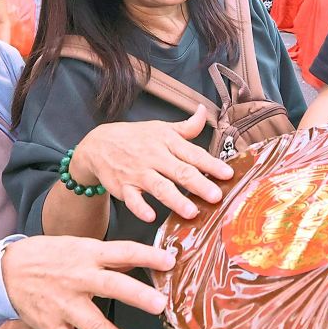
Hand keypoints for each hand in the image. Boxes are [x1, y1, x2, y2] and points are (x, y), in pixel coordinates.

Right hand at [1, 235, 174, 328]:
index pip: (123, 251)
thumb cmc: (48, 255)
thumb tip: (140, 260)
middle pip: (111, 286)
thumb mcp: (79, 246)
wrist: (6, 270)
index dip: (147, 256)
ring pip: (94, 325)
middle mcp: (78, 279)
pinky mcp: (52, 324)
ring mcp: (65, 304)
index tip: (169, 261)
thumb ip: (109, 256)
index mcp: (88, 254)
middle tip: (159, 304)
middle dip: (137, 296)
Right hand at [74, 104, 232, 221]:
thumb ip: (186, 127)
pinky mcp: (123, 187)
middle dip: (199, 184)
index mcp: (167, 142)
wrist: (99, 144)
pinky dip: (140, 207)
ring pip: (159, 187)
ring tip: (192, 212)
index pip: (193, 154)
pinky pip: (132, 199)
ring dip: (175, 200)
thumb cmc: (136, 137)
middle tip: (217, 196)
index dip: (211, 164)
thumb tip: (203, 112)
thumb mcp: (161, 128)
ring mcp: (138, 173)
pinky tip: (151, 216)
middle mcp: (154, 156)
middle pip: (180, 171)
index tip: (228, 174)